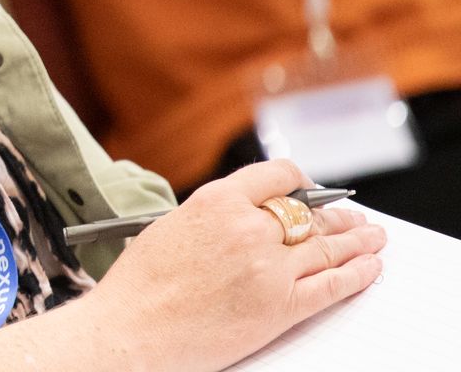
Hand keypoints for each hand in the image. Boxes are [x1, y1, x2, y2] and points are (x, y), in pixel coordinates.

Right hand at [78, 160, 384, 371]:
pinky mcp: (282, 305)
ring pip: (328, 246)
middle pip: (309, 213)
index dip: (300, 182)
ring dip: (357, 241)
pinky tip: (368, 268)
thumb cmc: (139, 285)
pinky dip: (357, 275)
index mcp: (215, 201)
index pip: (277, 176)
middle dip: (336, 214)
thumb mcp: (169, 227)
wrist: (133, 330)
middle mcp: (248, 228)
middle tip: (351, 216)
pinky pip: (333, 284)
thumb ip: (211, 217)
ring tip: (372, 238)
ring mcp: (270, 267)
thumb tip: (237, 218)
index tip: (308, 189)